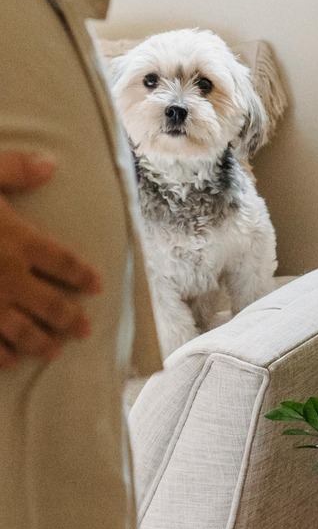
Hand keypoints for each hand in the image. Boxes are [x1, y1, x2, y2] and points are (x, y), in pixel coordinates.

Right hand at [0, 152, 99, 368]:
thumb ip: (17, 169)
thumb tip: (52, 165)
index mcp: (18, 240)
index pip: (61, 260)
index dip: (81, 274)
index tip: (98, 286)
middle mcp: (7, 276)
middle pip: (48, 303)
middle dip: (69, 318)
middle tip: (85, 331)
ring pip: (20, 329)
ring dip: (39, 342)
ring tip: (54, 352)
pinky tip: (8, 362)